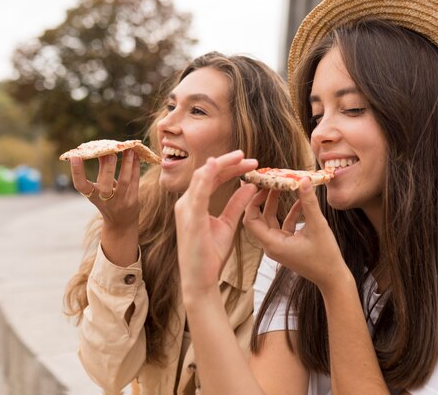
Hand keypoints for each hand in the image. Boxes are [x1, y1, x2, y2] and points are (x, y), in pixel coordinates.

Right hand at [70, 150, 140, 229]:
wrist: (121, 223)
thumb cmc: (108, 200)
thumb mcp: (100, 187)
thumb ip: (103, 169)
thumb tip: (104, 148)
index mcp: (92, 196)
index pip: (81, 186)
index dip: (77, 172)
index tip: (75, 157)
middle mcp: (105, 200)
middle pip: (105, 185)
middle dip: (107, 168)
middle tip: (110, 152)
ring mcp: (120, 201)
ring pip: (124, 182)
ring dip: (126, 164)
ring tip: (129, 149)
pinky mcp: (133, 200)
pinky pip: (135, 181)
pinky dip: (135, 167)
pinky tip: (136, 156)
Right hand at [175, 150, 257, 300]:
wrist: (200, 279)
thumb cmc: (210, 254)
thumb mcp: (229, 224)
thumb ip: (237, 204)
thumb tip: (250, 186)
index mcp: (195, 204)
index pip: (213, 178)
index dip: (231, 168)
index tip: (251, 163)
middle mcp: (186, 203)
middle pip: (208, 173)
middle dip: (229, 162)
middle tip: (251, 158)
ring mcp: (186, 209)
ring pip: (202, 176)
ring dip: (222, 164)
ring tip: (241, 158)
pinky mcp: (190, 217)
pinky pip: (198, 191)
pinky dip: (206, 175)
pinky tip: (216, 164)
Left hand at [243, 178, 349, 291]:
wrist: (333, 278)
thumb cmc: (325, 257)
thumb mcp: (318, 226)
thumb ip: (309, 203)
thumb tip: (303, 181)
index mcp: (272, 244)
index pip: (250, 219)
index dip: (253, 201)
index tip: (262, 186)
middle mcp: (271, 245)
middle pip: (258, 217)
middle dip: (264, 198)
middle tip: (270, 181)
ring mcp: (279, 245)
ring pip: (271, 220)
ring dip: (276, 204)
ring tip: (284, 186)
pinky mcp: (287, 245)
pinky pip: (283, 225)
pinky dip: (289, 213)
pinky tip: (300, 201)